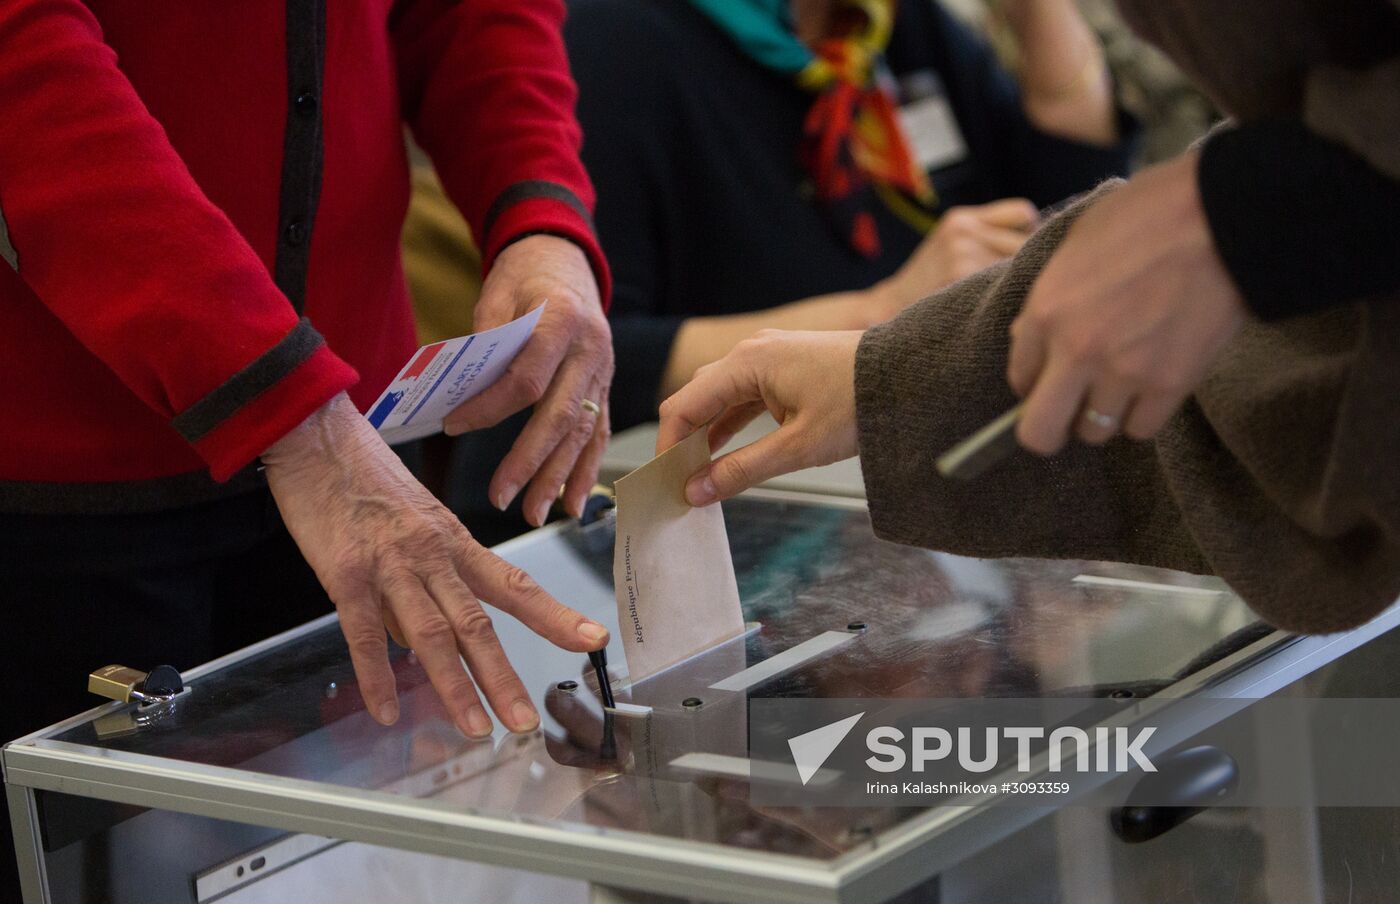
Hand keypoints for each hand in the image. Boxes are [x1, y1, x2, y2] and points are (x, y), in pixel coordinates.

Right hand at [263, 394, 609, 736]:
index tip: (592, 641)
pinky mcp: (345, 571)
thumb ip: (424, 584)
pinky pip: (362, 632)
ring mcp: (390, 564)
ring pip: (431, 632)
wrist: (317, 434)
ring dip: (454, 685)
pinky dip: (376, 675)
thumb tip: (422, 643)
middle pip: (478, 623)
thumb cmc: (367, 477)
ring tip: (474, 727)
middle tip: (526, 720)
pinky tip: (387, 710)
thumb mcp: (416, 522)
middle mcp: (432, 554)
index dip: (556, 615)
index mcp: (456, 542)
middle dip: (504, 676)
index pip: (516, 585)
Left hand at [442, 234, 613, 526]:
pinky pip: (598, 432)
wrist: (564, 258)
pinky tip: (570, 503)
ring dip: (558, 478)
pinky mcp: (604, 387)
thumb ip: (486, 342)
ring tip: (534, 513)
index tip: (454, 426)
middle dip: (530, 462)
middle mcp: (591, 350)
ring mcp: (603, 371)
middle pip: (560, 416)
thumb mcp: (496, 293)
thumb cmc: (523, 277)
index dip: (490, 408)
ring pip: (582, 432)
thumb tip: (463, 396)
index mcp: (563, 320)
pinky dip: (584, 470)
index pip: (527, 379)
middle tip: (500, 498)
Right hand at [656, 330, 860, 505]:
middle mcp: (751, 353)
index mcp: (746, 364)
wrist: (908, 377)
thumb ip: (742, 470)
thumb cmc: (859, 404)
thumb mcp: (797, 447)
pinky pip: (743, 395)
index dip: (667, 445)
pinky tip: (726, 449)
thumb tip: (698, 491)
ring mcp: (768, 356)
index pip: (683, 406)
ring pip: (719, 396)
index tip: (664, 480)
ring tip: (700, 471)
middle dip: (683, 439)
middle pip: (696, 397)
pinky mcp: (784, 366)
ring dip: (706, 432)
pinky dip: (730, 422)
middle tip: (680, 480)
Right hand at [871, 199, 1037, 320]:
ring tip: (999, 301)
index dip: (1030, 234)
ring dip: (1017, 284)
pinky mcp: (960, 274)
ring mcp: (961, 250)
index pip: (1023, 213)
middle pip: (1027, 241)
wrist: (887, 309)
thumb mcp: (950, 246)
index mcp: (961, 218)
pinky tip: (992, 308)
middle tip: (1017, 287)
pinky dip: (1006, 297)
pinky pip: (1004, 283)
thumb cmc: (929, 285)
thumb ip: (987, 237)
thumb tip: (1050, 244)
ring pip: (1018, 265)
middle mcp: (963, 228)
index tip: (1020, 257)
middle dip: (1029, 264)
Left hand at [1007, 151, 1247, 453]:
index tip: (1049, 376)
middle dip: (1049, 428)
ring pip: (1095, 432)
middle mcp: (1076, 351)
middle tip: (1068, 412)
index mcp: (1046, 311)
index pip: (1018, 378)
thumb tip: (1027, 335)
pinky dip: (1143, 415)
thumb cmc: (1150, 214)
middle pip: (1041, 432)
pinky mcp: (1170, 384)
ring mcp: (1123, 372)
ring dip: (1102, 415)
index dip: (1032, 382)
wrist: (1225, 217)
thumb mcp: (1078, 241)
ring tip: (1119, 385)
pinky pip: (1142, 428)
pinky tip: (1150, 387)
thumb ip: (1049, 296)